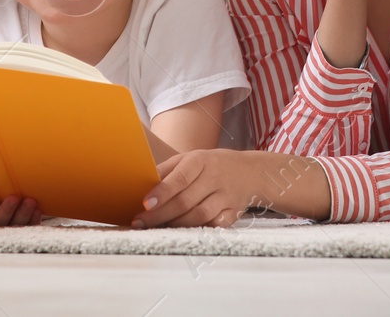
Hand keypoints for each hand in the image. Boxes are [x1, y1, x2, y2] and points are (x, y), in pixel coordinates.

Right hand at [0, 195, 42, 226]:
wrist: (17, 193)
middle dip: (6, 210)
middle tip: (14, 197)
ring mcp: (9, 230)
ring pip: (14, 227)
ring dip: (22, 214)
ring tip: (30, 201)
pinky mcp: (25, 231)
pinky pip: (29, 229)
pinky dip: (33, 220)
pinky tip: (37, 210)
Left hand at [131, 149, 267, 228]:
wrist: (249, 172)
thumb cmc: (210, 166)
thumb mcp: (189, 159)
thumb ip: (166, 171)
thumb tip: (140, 184)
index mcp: (201, 160)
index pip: (180, 177)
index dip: (162, 192)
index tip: (145, 203)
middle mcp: (215, 178)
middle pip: (185, 201)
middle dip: (160, 215)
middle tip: (140, 223)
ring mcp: (226, 197)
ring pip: (199, 216)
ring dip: (175, 224)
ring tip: (157, 227)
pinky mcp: (233, 213)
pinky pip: (213, 226)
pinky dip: (198, 230)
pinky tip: (183, 231)